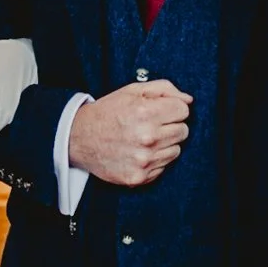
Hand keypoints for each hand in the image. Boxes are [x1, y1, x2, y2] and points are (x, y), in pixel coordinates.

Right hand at [67, 81, 190, 186]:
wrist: (79, 138)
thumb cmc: (108, 112)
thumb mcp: (132, 91)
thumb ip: (164, 89)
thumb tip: (188, 100)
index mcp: (145, 112)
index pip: (183, 110)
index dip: (173, 108)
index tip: (162, 110)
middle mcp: (146, 138)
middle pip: (183, 131)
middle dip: (171, 125)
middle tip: (152, 123)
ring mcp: (143, 160)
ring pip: (176, 150)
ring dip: (164, 144)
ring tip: (144, 138)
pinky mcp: (139, 177)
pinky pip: (163, 167)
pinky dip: (155, 159)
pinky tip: (139, 151)